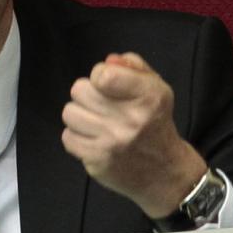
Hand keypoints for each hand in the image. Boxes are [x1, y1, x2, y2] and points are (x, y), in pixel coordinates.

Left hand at [61, 52, 206, 218]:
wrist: (164, 171)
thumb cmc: (155, 122)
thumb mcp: (155, 87)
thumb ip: (133, 66)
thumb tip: (108, 61)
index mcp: (148, 97)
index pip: (103, 75)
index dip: (100, 75)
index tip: (108, 84)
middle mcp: (131, 120)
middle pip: (79, 90)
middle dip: (88, 94)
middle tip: (101, 105)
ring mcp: (112, 143)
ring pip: (69, 113)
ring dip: (80, 115)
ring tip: (96, 121)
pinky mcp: (97, 161)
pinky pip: (68, 137)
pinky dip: (77, 136)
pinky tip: (93, 138)